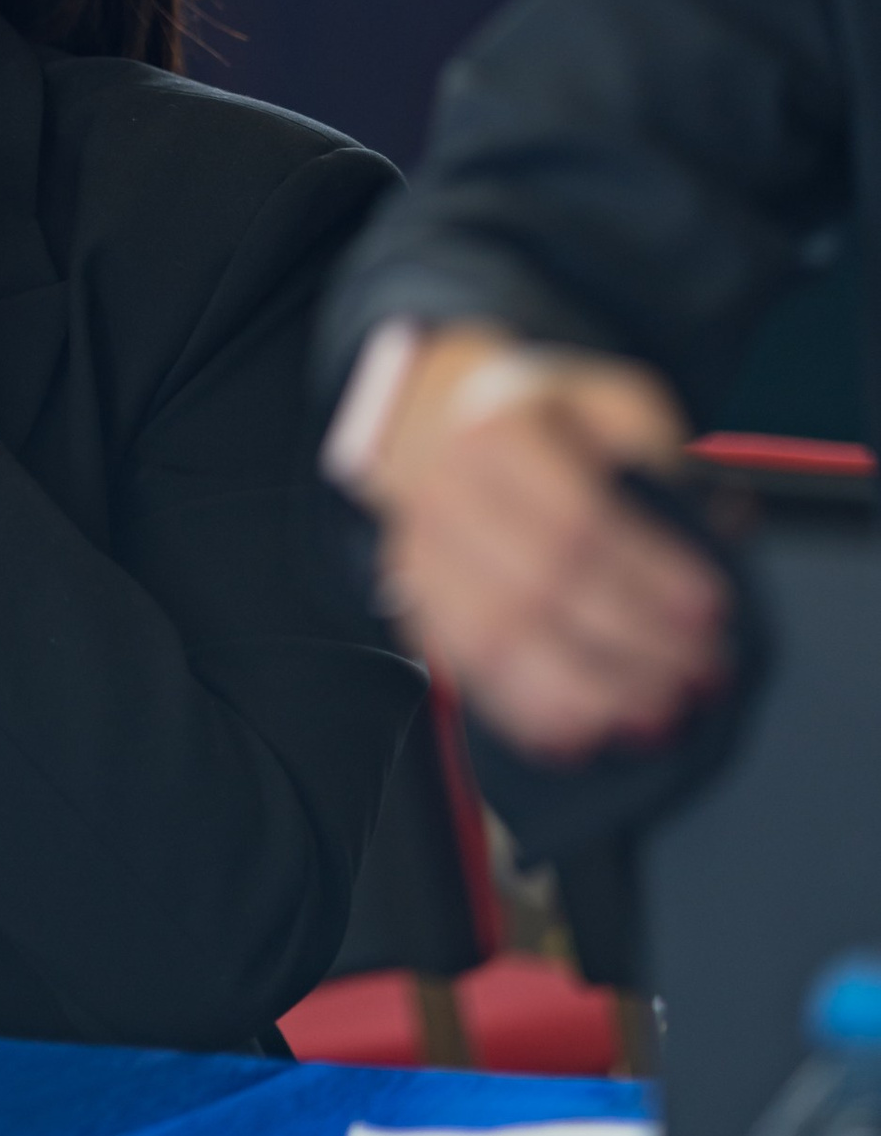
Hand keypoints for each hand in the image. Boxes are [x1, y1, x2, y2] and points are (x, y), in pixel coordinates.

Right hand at [362, 327, 727, 757]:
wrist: (441, 425)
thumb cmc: (543, 421)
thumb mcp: (612, 402)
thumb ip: (666, 458)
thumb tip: (722, 527)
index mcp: (497, 432)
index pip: (577, 517)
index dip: (649, 575)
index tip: (711, 611)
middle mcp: (445, 494)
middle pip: (540, 588)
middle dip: (632, 643)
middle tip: (700, 670)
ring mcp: (419, 555)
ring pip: (497, 642)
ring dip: (586, 691)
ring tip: (656, 712)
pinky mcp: (413, 606)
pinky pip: (467, 673)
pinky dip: (527, 713)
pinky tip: (585, 733)